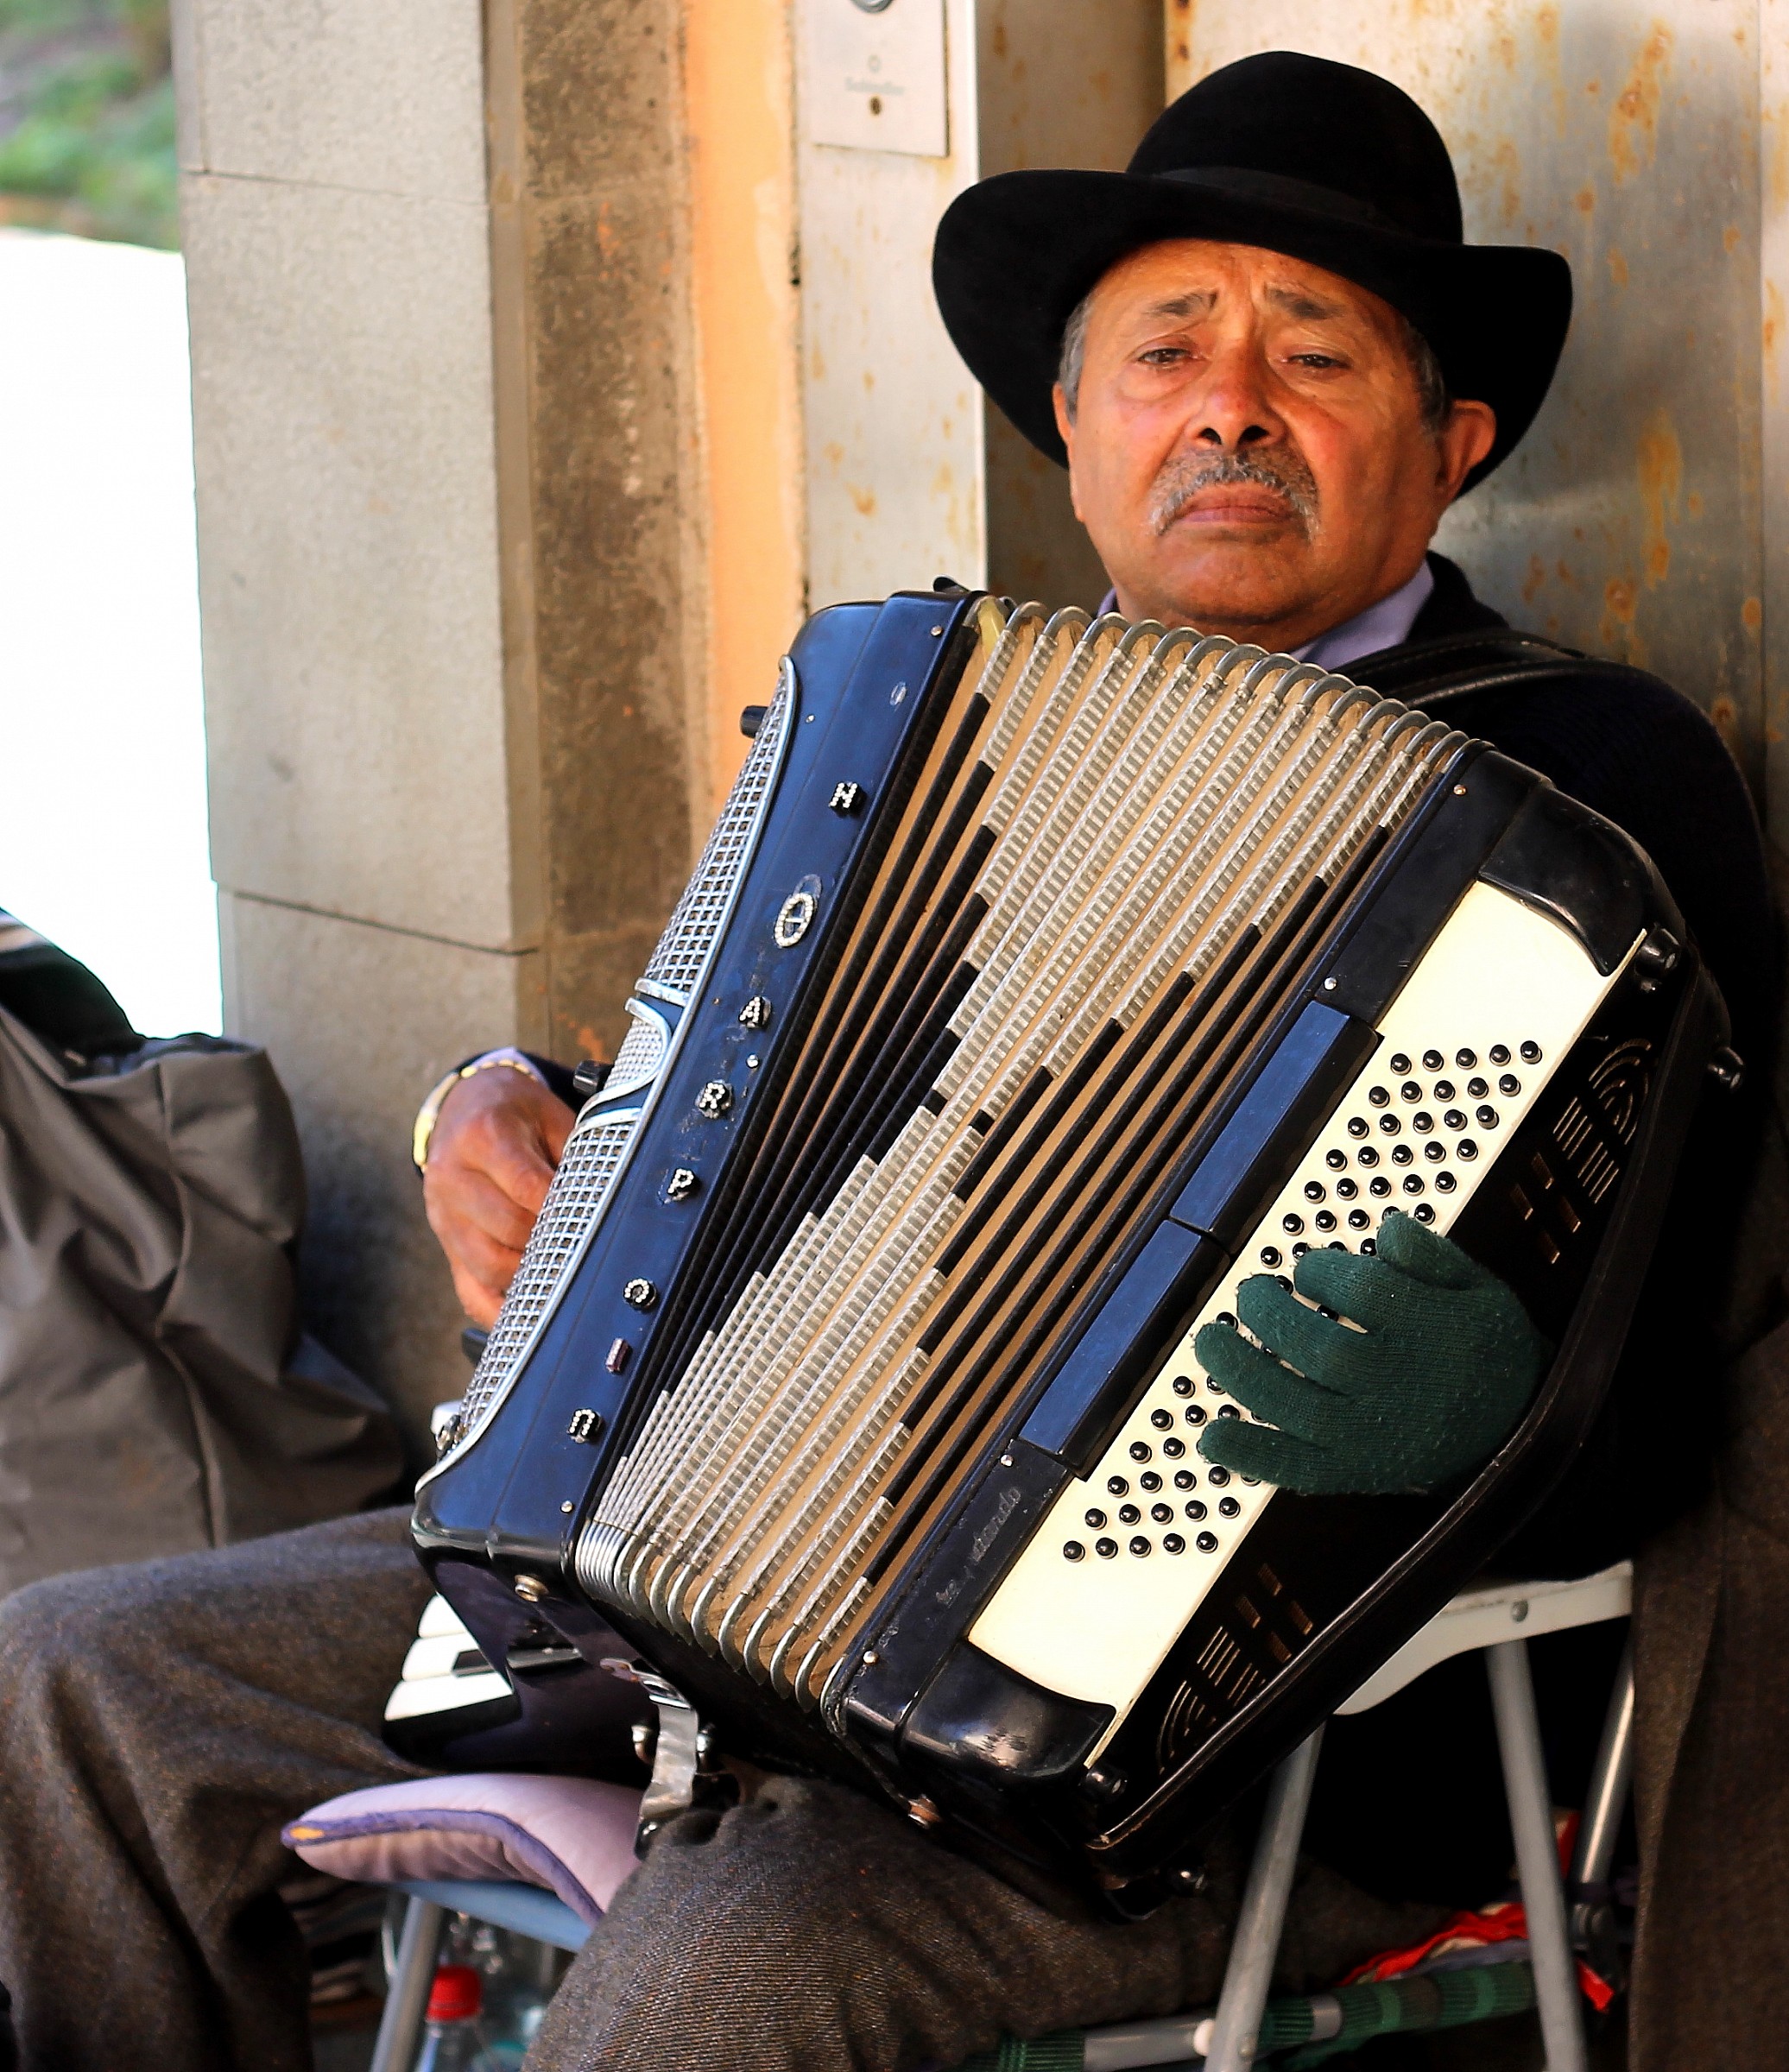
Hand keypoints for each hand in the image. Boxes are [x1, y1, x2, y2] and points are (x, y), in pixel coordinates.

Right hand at [422, 1068, 573, 1328]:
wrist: (464, 1107)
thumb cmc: (515, 1114)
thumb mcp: (548, 1116)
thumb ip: (573, 1157)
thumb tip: (608, 1201)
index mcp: (481, 1138)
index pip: (525, 1186)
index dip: (562, 1208)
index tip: (594, 1216)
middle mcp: (452, 1179)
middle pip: (506, 1229)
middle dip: (550, 1239)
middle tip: (586, 1242)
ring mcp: (443, 1217)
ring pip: (488, 1266)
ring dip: (532, 1274)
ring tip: (565, 1267)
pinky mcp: (446, 1246)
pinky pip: (470, 1293)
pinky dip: (503, 1311)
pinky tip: (535, 1309)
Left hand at [1193, 1211, 1548, 1494]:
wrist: (1518, 1435)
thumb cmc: (1487, 1351)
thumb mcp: (1481, 1290)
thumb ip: (1433, 1256)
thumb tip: (1386, 1229)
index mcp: (1437, 1332)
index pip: (1364, 1291)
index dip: (1322, 1272)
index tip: (1307, 1269)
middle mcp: (1402, 1386)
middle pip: (1319, 1347)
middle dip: (1270, 1314)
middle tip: (1251, 1294)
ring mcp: (1376, 1436)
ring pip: (1296, 1404)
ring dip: (1240, 1370)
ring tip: (1210, 1340)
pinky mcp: (1358, 1473)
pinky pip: (1299, 1469)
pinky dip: (1252, 1455)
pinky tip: (1211, 1436)